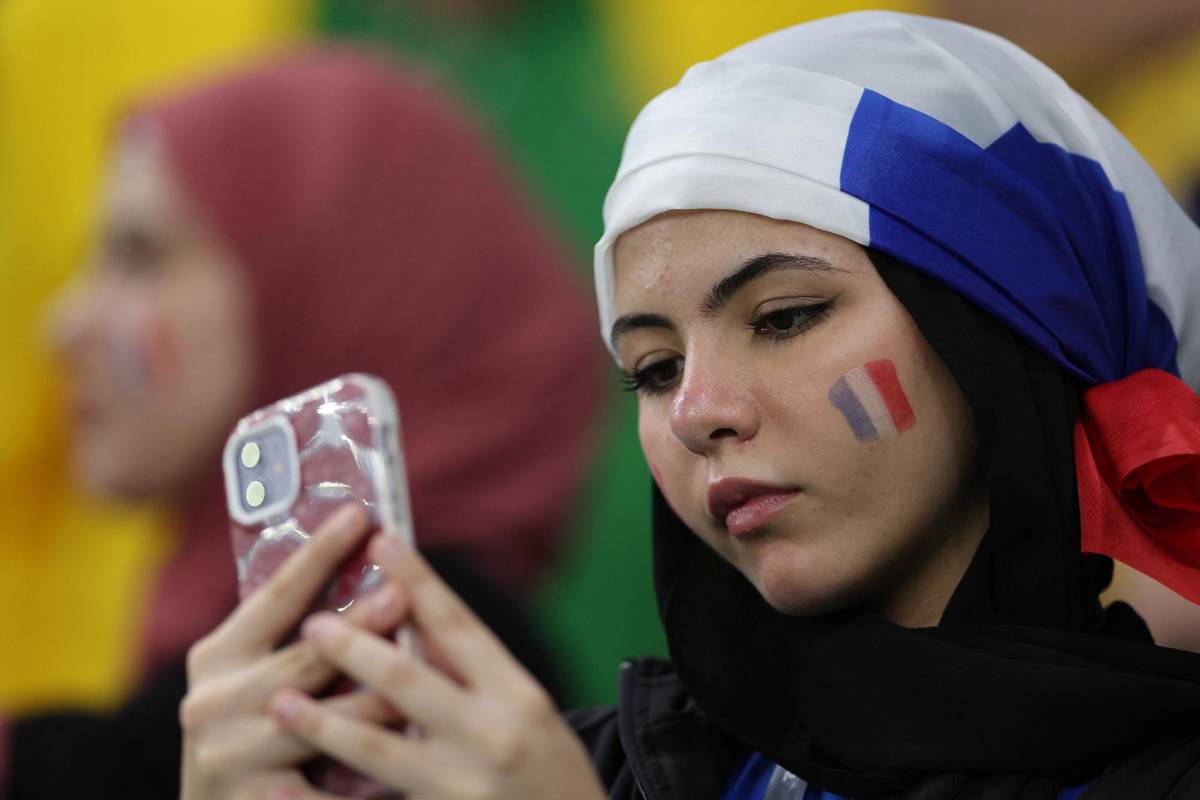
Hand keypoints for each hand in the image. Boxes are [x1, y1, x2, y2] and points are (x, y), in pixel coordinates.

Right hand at [180, 504, 408, 799]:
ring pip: (322, 724)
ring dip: (376, 704)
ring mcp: (227, 758)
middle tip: (403, 594)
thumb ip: (295, 639)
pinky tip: (404, 772)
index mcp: (217, 657)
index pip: (276, 596)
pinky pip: (322, 792)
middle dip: (358, 626)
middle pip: (304, 659)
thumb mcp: (254, 678)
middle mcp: (212, 703)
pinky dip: (364, 783)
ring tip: (427, 682)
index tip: (358, 514)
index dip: (317, 553)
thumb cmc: (250, 735)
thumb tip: (373, 578)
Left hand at [268, 534, 607, 799]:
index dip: (417, 581)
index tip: (381, 542)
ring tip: (281, 702)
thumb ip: (476, 673)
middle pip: (408, 680)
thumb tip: (418, 620)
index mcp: (518, 695)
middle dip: (353, 648)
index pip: (458, 626)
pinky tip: (281, 791)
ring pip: (378, 749)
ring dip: (323, 723)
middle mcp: (491, 735)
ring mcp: (463, 787)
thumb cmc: (555, 775)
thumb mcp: (534, 712)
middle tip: (312, 624)